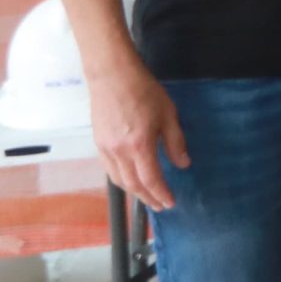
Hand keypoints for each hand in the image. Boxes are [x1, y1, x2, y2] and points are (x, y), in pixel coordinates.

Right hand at [90, 54, 185, 210]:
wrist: (112, 75)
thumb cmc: (143, 91)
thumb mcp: (168, 115)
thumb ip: (176, 142)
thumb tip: (183, 164)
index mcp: (139, 146)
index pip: (151, 180)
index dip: (161, 194)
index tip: (171, 202)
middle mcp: (119, 151)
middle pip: (133, 185)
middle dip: (148, 199)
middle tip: (161, 206)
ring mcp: (105, 148)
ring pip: (118, 180)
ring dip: (133, 192)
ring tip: (147, 197)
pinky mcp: (97, 143)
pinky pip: (109, 169)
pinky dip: (121, 179)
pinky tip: (130, 179)